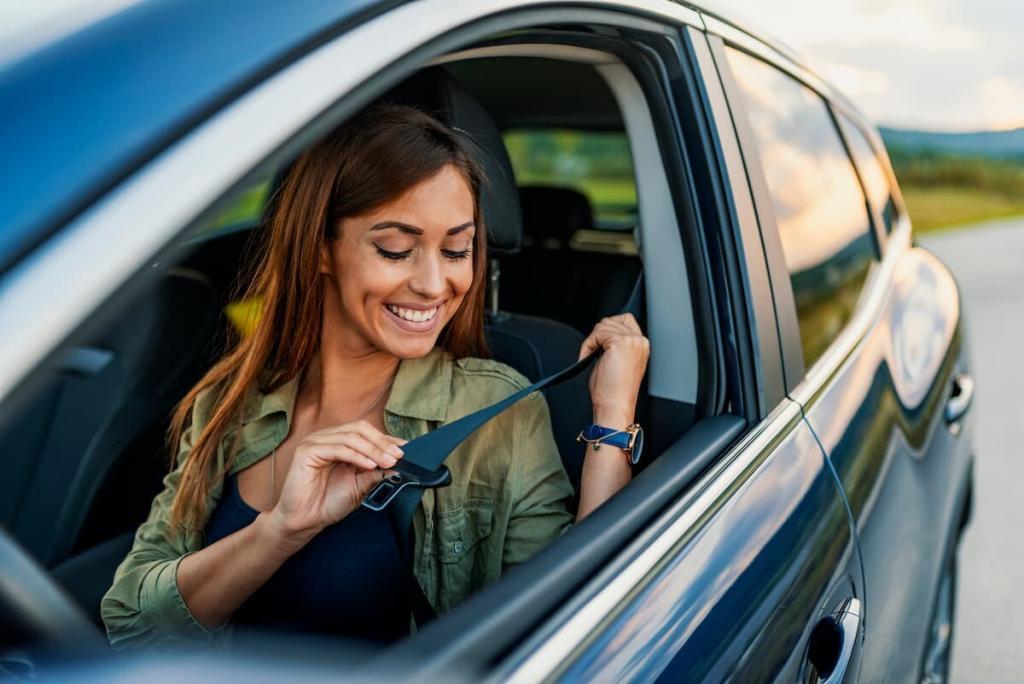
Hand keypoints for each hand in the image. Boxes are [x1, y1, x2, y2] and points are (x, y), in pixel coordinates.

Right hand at [266, 420, 405, 544]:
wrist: (304, 522)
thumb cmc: (328, 503)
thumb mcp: (360, 486)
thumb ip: (376, 472)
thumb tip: (399, 464)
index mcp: (339, 442)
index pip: (367, 432)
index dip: (387, 439)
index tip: (407, 450)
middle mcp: (327, 438)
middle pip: (360, 429)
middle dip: (382, 443)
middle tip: (399, 456)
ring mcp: (315, 442)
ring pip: (351, 437)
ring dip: (374, 450)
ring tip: (389, 462)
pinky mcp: (307, 451)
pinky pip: (337, 448)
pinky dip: (357, 456)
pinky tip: (370, 465)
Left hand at [578, 313, 649, 425]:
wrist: (615, 406)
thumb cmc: (614, 391)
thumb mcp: (618, 362)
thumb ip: (614, 344)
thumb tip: (601, 334)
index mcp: (642, 346)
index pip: (625, 320)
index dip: (608, 330)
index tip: (599, 347)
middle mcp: (640, 341)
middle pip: (613, 320)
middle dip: (598, 335)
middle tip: (593, 353)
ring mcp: (631, 340)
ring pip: (603, 325)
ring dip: (592, 340)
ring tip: (590, 358)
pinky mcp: (620, 343)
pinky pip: (596, 333)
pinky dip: (587, 345)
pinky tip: (587, 358)